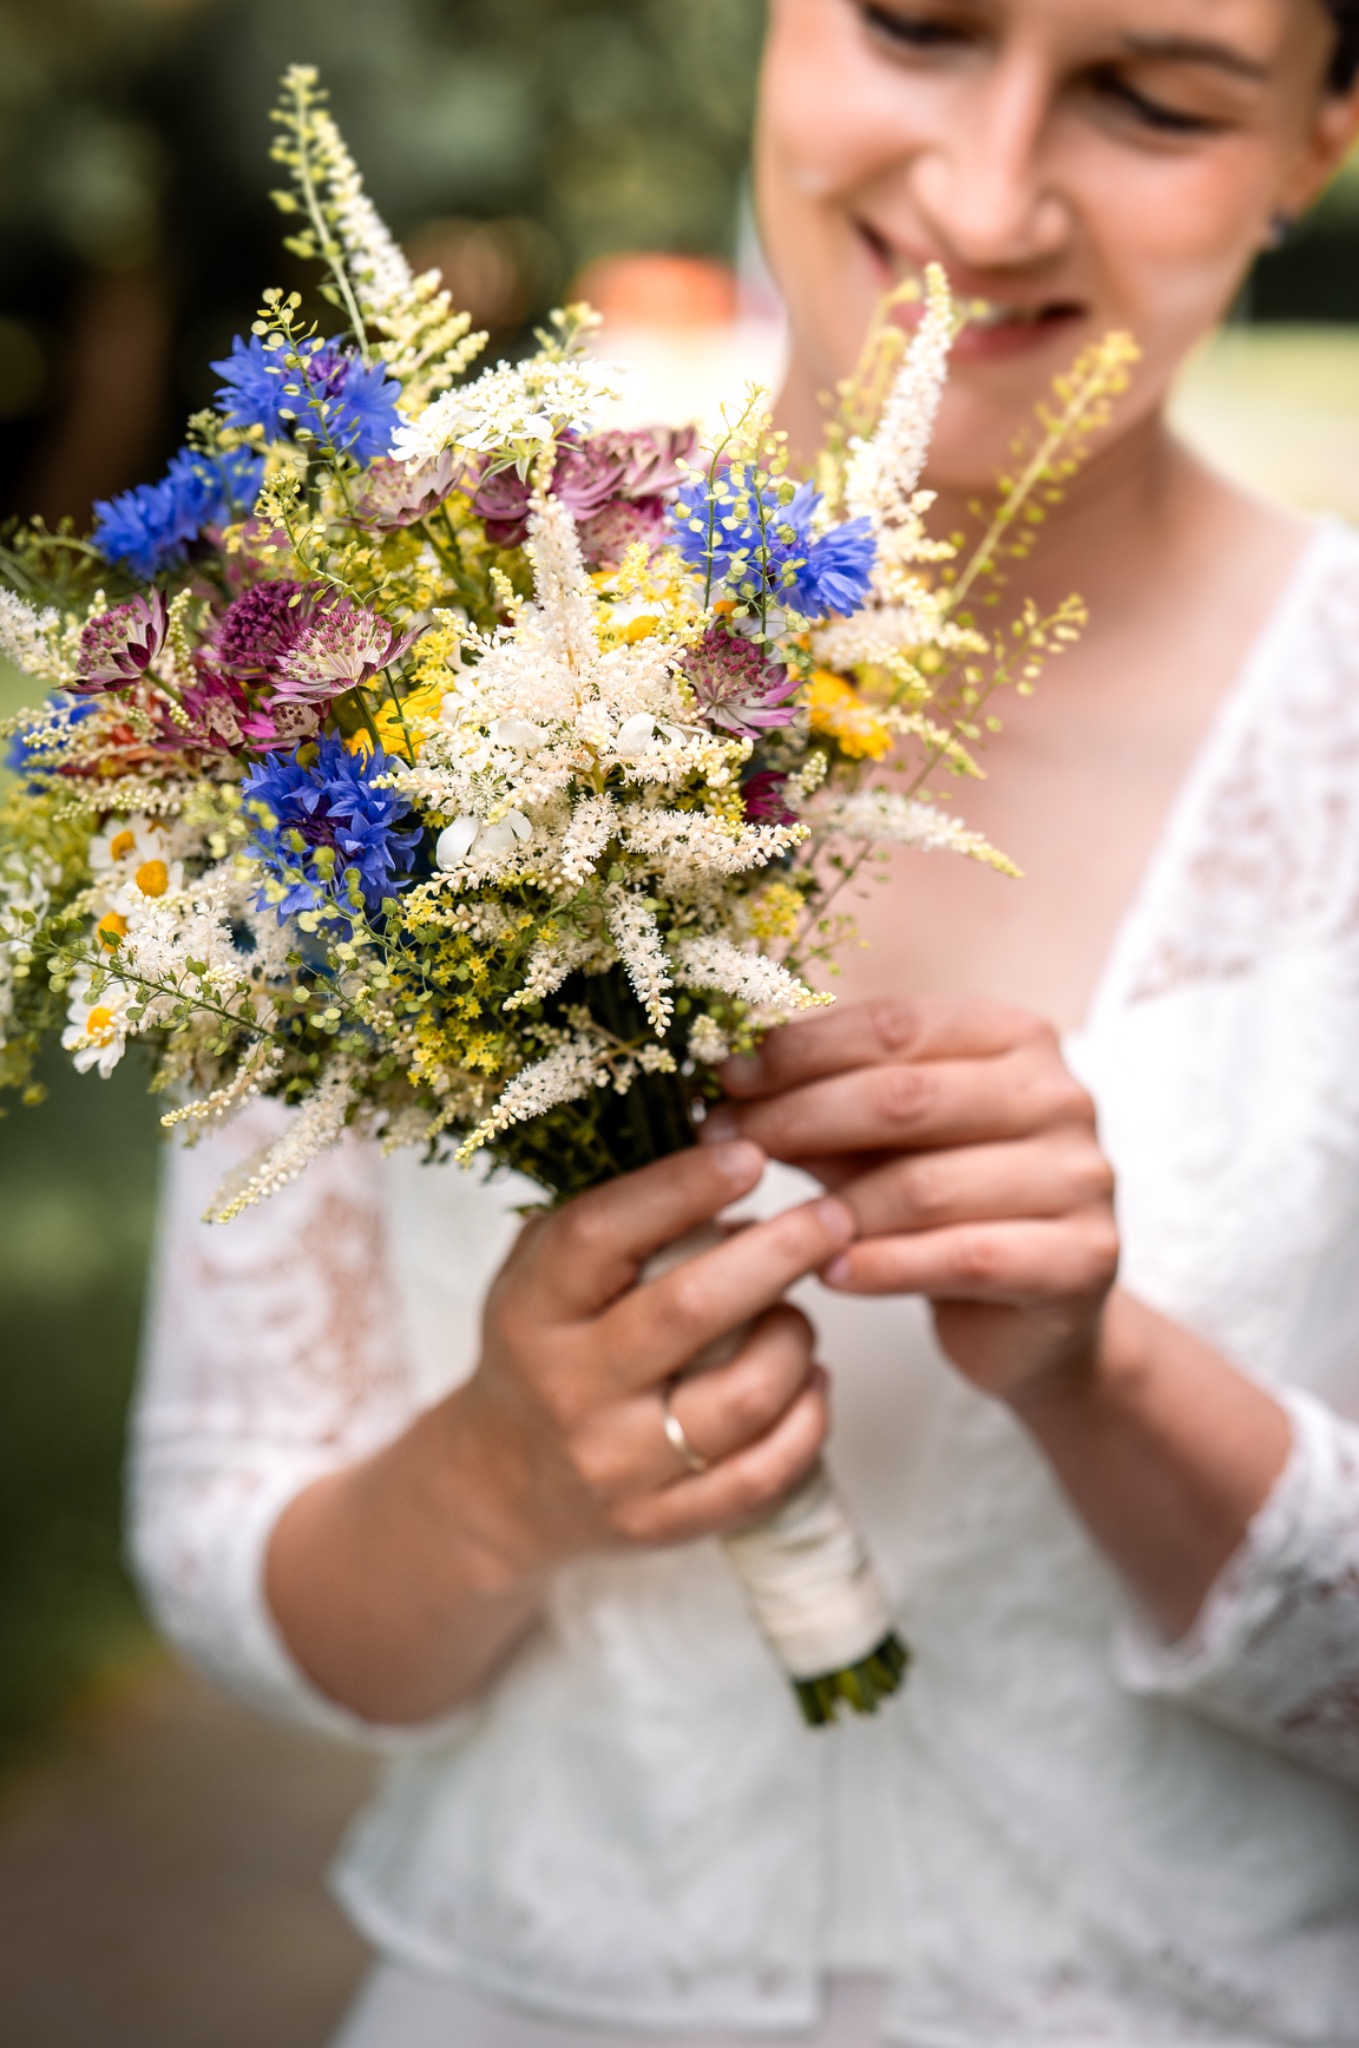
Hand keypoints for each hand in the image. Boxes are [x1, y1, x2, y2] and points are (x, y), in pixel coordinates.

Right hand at [454, 1140, 854, 1571]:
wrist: (503, 1485)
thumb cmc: (547, 1344)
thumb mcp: (546, 1268)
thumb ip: (618, 1213)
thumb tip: (726, 1145)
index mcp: (533, 1309)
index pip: (600, 1236)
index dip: (679, 1188)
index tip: (750, 1155)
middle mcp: (568, 1388)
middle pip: (689, 1312)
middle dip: (777, 1253)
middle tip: (832, 1215)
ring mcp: (615, 1465)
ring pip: (743, 1396)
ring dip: (794, 1338)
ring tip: (800, 1310)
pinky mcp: (660, 1524)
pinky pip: (763, 1474)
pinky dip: (808, 1419)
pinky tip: (812, 1381)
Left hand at [704, 997, 1119, 1405]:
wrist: (1035, 1318)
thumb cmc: (947, 1209)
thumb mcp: (882, 1144)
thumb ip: (825, 1107)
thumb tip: (727, 1079)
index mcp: (1015, 1037)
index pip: (893, 1027)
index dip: (800, 1049)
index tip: (724, 1074)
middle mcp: (1060, 1094)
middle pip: (903, 1097)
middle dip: (796, 1118)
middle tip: (720, 1143)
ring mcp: (1081, 1177)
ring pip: (926, 1184)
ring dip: (831, 1206)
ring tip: (767, 1222)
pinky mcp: (1083, 1259)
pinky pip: (963, 1257)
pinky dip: (884, 1266)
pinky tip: (829, 1272)